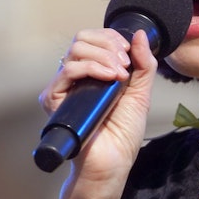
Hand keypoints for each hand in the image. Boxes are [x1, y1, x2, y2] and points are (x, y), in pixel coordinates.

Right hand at [41, 28, 158, 188]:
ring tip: (119, 75)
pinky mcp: (55, 99)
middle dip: (109, 45)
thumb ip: (144, 65)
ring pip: (75, 51)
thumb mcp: (141, 93)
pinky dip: (91, 68)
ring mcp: (64, 87)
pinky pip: (67, 71)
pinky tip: (109, 79)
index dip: (111, 38)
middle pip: (82, 39)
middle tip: (125, 65)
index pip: (93, 39)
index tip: (129, 52)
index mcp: (94, 72)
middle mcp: (76, 77)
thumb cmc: (122, 135)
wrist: (112, 162)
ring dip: (103, 57)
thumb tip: (141, 35)